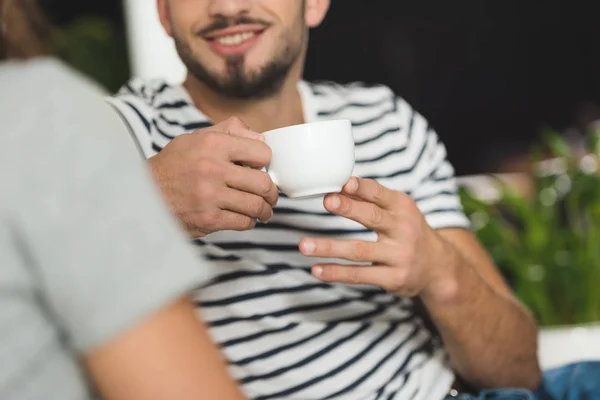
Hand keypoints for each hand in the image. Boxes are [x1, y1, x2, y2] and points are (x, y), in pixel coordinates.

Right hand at [148, 117, 278, 236]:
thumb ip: (230, 131)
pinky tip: (245, 217)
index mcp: (212, 144)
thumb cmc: (174, 166)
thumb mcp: (196, 138)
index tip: (261, 168)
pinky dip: (249, 221)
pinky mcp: (208, 219)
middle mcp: (212, 168)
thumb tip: (261, 138)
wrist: (144, 195)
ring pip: (256, 205)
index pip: (261, 152)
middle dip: (272, 192)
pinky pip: (243, 222)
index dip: (265, 161)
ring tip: (264, 210)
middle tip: (270, 195)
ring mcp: (210, 196)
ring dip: (264, 210)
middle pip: (263, 183)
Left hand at [299, 177, 457, 301]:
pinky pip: (360, 275)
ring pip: (359, 251)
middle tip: (326, 201)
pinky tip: (317, 270)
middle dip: (348, 208)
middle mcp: (403, 230)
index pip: (381, 194)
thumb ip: (371, 200)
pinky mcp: (393, 279)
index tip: (343, 183)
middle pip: (373, 218)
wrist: (438, 268)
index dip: (362, 188)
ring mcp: (399, 256)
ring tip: (304, 245)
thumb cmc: (409, 231)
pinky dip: (336, 273)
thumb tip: (339, 185)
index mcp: (402, 208)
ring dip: (329, 248)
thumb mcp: (398, 211)